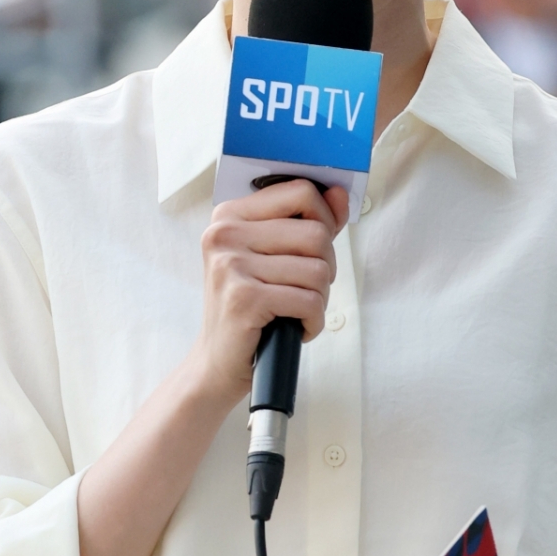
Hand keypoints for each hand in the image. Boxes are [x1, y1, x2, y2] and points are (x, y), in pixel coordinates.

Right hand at [192, 179, 349, 406]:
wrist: (217, 363)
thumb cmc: (249, 309)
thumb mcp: (274, 258)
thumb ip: (308, 224)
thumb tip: (339, 194)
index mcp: (230, 215)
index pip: (301, 192)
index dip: (325, 220)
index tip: (316, 250)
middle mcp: (225, 234)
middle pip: (316, 233)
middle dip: (325, 269)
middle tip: (304, 291)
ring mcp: (231, 265)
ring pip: (318, 270)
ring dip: (319, 300)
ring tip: (295, 311)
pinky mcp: (243, 298)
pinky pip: (310, 301)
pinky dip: (313, 322)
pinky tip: (294, 328)